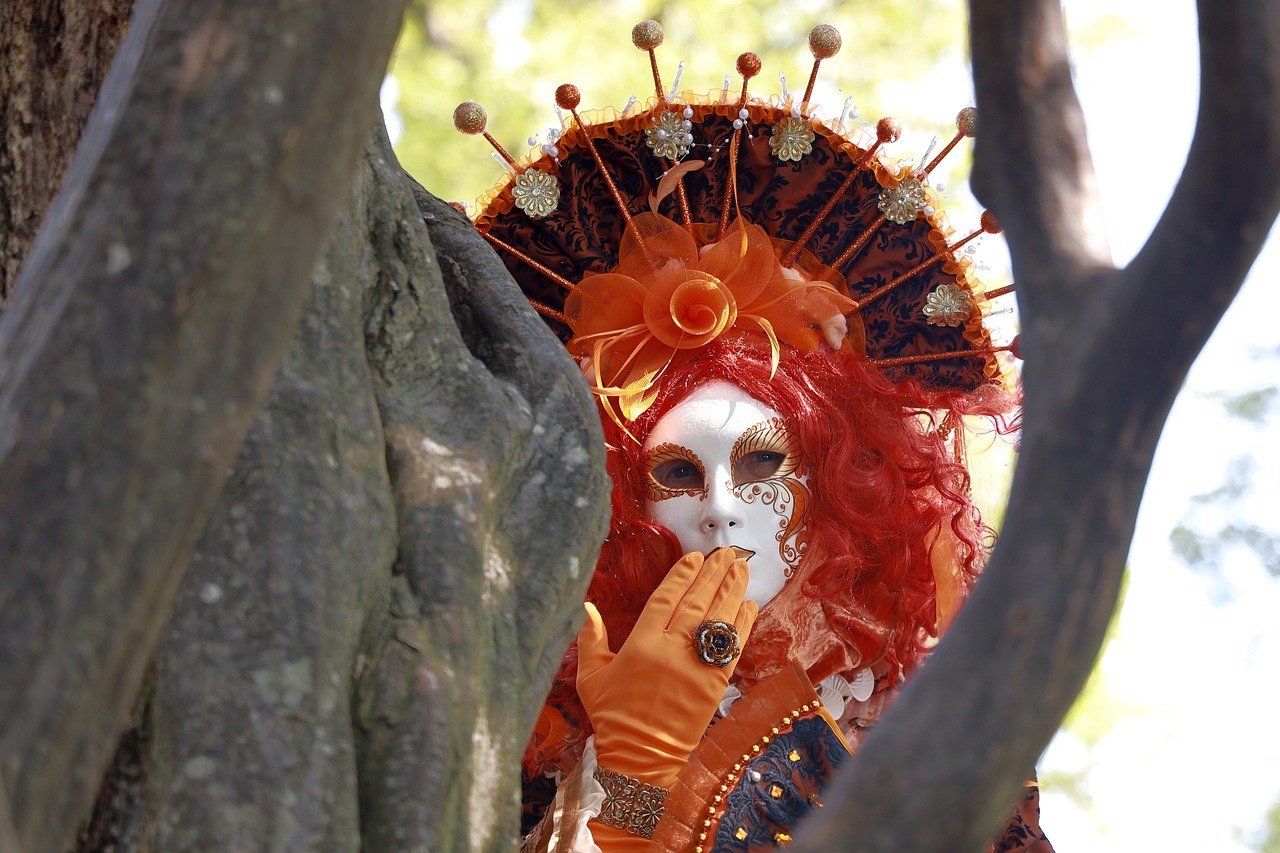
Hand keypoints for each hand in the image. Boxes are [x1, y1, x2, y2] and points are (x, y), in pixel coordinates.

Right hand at [577, 549, 757, 786]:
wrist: (641, 758)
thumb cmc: (613, 717)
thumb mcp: (591, 677)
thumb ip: (589, 638)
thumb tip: (585, 606)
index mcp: (640, 646)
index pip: (666, 599)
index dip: (683, 575)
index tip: (696, 557)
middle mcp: (671, 651)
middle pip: (697, 603)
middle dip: (714, 575)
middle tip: (727, 554)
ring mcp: (696, 668)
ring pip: (719, 620)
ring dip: (733, 591)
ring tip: (741, 569)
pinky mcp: (715, 685)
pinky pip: (733, 648)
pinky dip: (743, 625)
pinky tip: (749, 606)